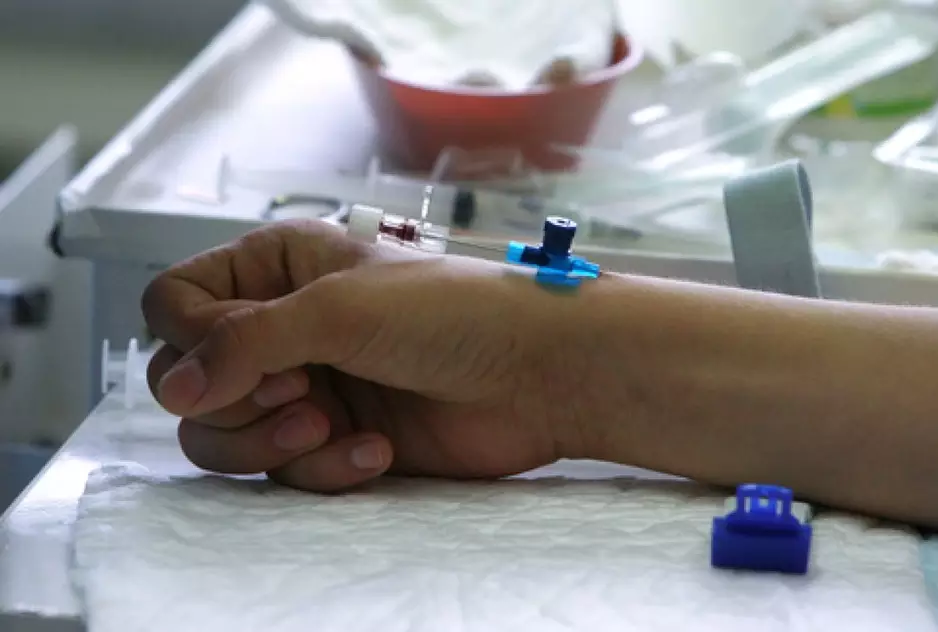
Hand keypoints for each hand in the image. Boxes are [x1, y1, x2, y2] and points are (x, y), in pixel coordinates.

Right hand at [142, 219, 579, 491]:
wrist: (536, 375)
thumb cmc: (451, 313)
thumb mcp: (339, 308)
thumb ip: (245, 343)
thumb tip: (172, 389)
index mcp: (277, 267)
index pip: (175, 301)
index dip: (192, 337)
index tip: (245, 356)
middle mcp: (282, 323)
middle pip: (188, 378)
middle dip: (236, 399)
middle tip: (299, 390)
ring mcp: (306, 383)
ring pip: (225, 433)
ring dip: (268, 442)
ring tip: (326, 425)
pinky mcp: (334, 437)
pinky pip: (284, 470)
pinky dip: (323, 466)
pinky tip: (376, 450)